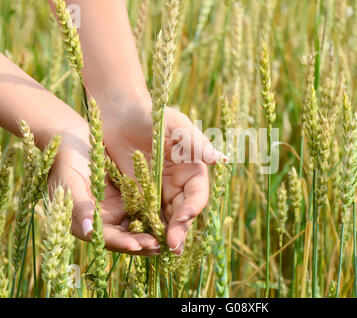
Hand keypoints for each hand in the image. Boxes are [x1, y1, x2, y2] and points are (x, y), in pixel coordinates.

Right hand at [48, 122, 161, 255]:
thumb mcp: (69, 182)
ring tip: (168, 237)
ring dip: (150, 232)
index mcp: (85, 223)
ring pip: (136, 226)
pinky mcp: (128, 197)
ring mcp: (116, 209)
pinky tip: (168, 217)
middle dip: (141, 243)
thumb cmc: (64, 162)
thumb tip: (89, 230)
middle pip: (124, 237)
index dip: (121, 243)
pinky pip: (143, 208)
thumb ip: (79, 206)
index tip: (137, 245)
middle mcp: (102, 220)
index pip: (105, 238)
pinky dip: (153, 215)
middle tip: (160, 246)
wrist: (72, 141)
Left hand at [100, 94, 221, 254]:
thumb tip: (220, 159)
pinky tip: (141, 239)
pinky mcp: (139, 194)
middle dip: (179, 229)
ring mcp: (158, 191)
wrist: (120, 113)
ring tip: (160, 250)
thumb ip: (195, 142)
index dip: (193, 207)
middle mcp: (178, 183)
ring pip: (166, 218)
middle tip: (172, 246)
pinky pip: (144, 214)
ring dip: (165, 234)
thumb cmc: (151, 114)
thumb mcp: (174, 125)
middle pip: (183, 212)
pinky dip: (145, 227)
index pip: (197, 194)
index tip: (183, 217)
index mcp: (192, 169)